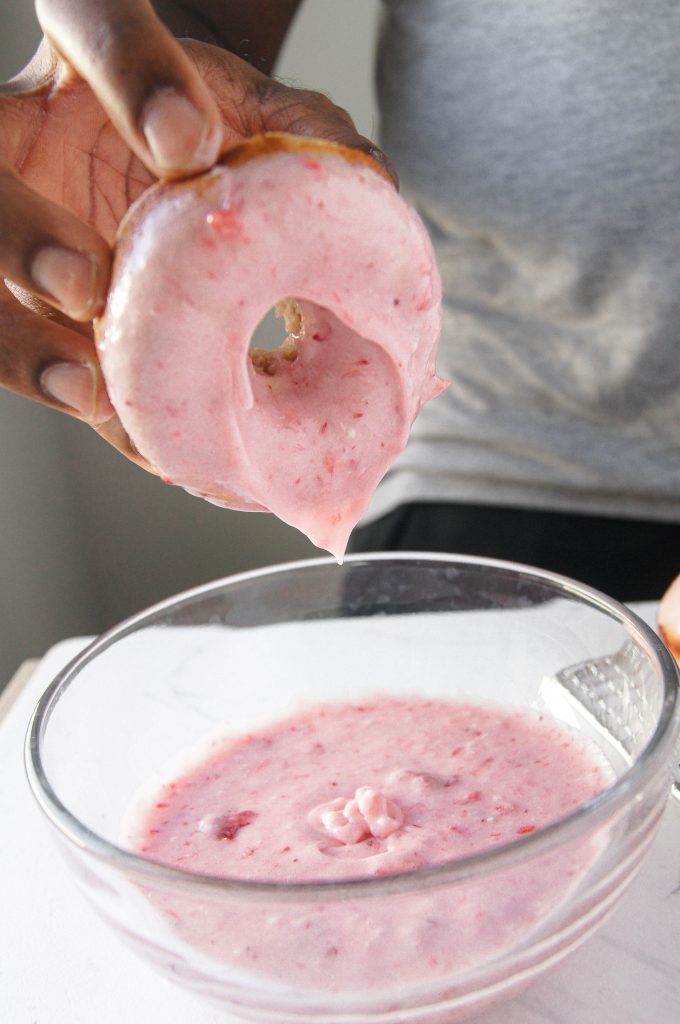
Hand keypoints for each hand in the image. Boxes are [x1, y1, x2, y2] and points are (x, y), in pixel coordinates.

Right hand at [0, 0, 391, 466]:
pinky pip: (38, 355)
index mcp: (91, 63)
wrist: (184, 162)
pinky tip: (136, 440)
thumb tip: (363, 189)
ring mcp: (24, 228)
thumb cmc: (220, 131)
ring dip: (19, 341)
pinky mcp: (40, 306)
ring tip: (91, 393)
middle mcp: (32, 142)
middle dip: (16, 234)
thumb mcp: (268, 116)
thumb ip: (305, 136)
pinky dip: (82, 400)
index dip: (129, 75)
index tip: (186, 141)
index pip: (93, 22)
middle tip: (85, 286)